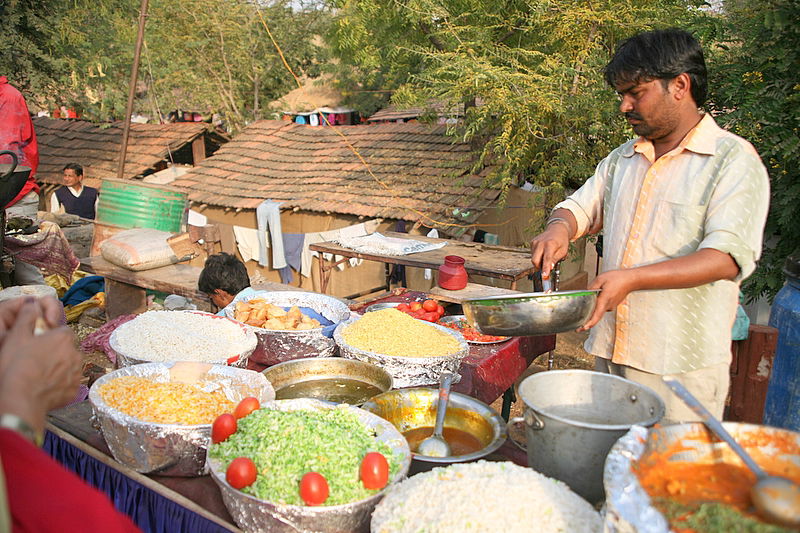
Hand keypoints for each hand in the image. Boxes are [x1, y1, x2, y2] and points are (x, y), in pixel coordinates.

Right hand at [0, 298, 81, 435]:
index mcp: (63, 338)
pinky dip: (59, 384)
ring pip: (70, 366)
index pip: (62, 331)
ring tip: (39, 374)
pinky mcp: (74, 390)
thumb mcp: (17, 336)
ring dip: (59, 368)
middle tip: (36, 360)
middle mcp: (75, 354)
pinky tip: (44, 386)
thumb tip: (33, 303)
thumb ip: (27, 316)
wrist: (20, 399)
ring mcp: (76, 373)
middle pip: (67, 349)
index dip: (50, 337)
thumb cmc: (16, 367)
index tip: (39, 344)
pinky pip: (68, 383)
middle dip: (56, 352)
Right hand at [530, 225, 569, 279]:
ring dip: (539, 261)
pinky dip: (538, 256)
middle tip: (546, 269)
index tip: (544, 275)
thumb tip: (549, 268)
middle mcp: (541, 243)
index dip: (545, 268)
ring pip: (533, 258)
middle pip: (535, 260)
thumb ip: (555, 260)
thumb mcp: (563, 251)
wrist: (557, 230)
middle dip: (539, 267)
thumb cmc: (561, 241)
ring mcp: (535, 242)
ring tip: (547, 256)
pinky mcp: (532, 242)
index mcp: (550, 244)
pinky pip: (533, 254)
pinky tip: (543, 252)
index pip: (546, 259)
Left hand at [579, 269, 638, 330]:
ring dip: (593, 306)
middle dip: (587, 316)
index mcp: (605, 300)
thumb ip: (591, 287)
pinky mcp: (613, 305)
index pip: (596, 316)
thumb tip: (585, 293)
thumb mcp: (601, 278)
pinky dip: (599, 303)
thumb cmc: (618, 278)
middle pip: (595, 314)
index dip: (588, 324)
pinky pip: (603, 306)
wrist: (631, 280)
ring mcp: (611, 306)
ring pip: (599, 309)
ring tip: (588, 300)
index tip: (581, 329)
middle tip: (578, 321)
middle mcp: (609, 306)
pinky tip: (598, 296)